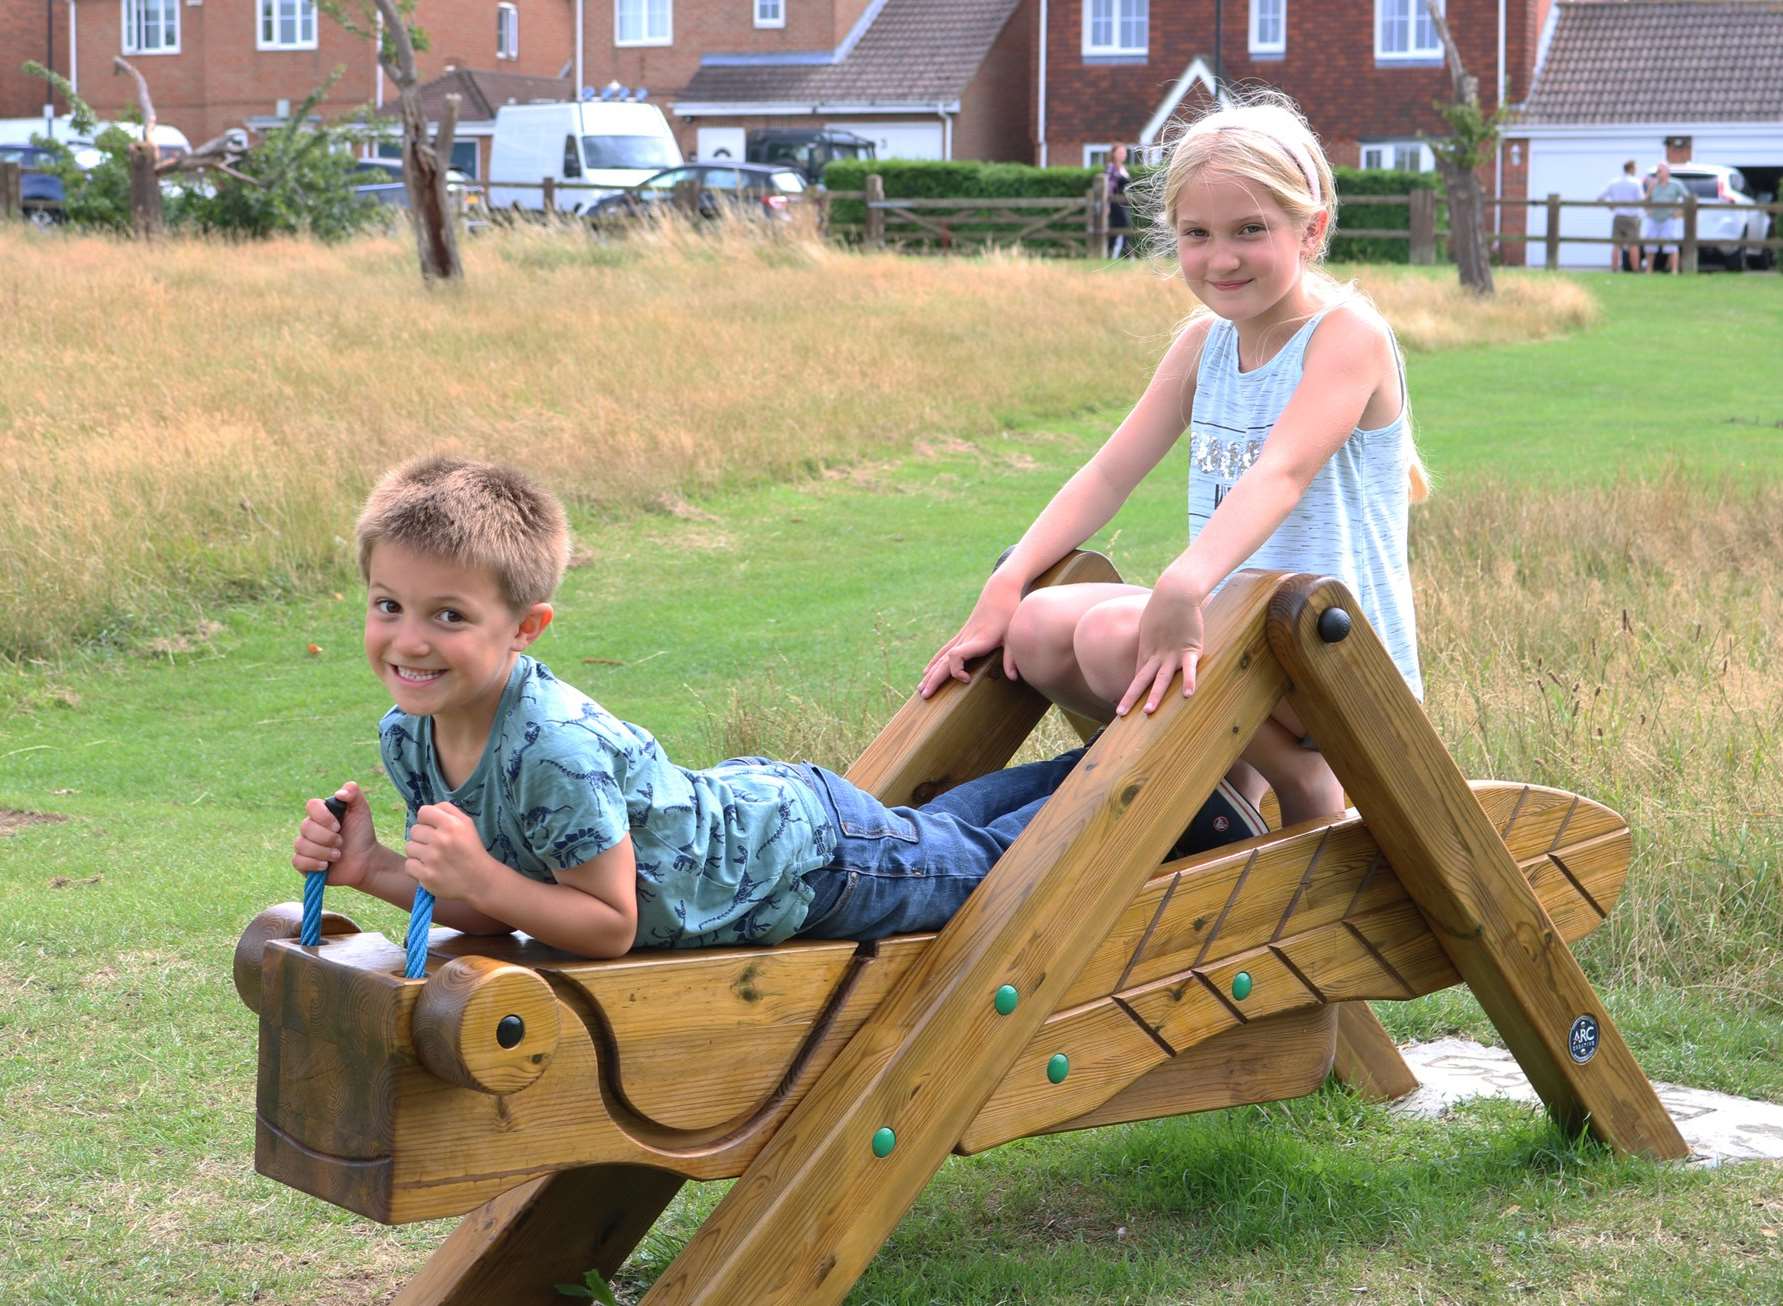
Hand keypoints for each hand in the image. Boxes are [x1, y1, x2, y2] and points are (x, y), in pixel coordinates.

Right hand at [291, 781, 377, 886]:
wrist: (365, 861)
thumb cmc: (362, 835)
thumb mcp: (361, 812)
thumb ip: (354, 794)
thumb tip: (340, 792)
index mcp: (322, 813)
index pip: (311, 805)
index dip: (323, 816)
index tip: (338, 826)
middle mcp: (310, 827)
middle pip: (305, 827)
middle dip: (327, 837)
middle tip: (341, 842)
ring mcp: (305, 845)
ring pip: (301, 845)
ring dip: (324, 852)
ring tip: (338, 855)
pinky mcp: (303, 863)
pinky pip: (297, 861)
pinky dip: (314, 864)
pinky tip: (326, 866)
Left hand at [405, 802, 498, 905]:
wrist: (480, 880)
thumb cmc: (471, 849)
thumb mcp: (467, 824)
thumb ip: (447, 810)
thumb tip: (426, 810)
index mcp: (452, 824)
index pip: (423, 812)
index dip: (426, 820)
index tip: (432, 828)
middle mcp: (441, 840)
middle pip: (414, 830)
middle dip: (422, 837)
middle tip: (434, 845)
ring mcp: (432, 859)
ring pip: (409, 847)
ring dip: (418, 852)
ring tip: (431, 858)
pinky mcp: (426, 876)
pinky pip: (408, 865)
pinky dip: (416, 868)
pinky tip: (428, 869)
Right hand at [919, 576, 1022, 697]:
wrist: (999, 591)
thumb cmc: (1010, 613)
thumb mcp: (1013, 635)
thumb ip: (1012, 658)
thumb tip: (1014, 678)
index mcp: (978, 640)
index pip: (956, 655)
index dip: (956, 670)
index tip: (967, 679)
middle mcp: (966, 639)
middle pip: (944, 661)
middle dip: (934, 680)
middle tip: (924, 696)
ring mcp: (962, 636)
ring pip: (941, 657)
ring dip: (930, 674)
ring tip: (921, 689)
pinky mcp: (962, 635)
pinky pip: (944, 651)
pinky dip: (934, 662)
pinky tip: (926, 672)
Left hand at [1116, 576, 1205, 716]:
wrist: (1175, 593)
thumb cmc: (1164, 607)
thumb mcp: (1150, 626)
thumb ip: (1151, 642)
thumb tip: (1151, 653)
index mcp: (1147, 650)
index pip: (1138, 676)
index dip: (1130, 692)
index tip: (1122, 707)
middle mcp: (1157, 655)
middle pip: (1142, 680)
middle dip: (1131, 697)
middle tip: (1120, 713)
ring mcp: (1172, 653)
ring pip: (1162, 678)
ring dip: (1155, 695)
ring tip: (1148, 711)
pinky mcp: (1190, 649)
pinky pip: (1189, 668)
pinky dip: (1189, 680)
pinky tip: (1188, 694)